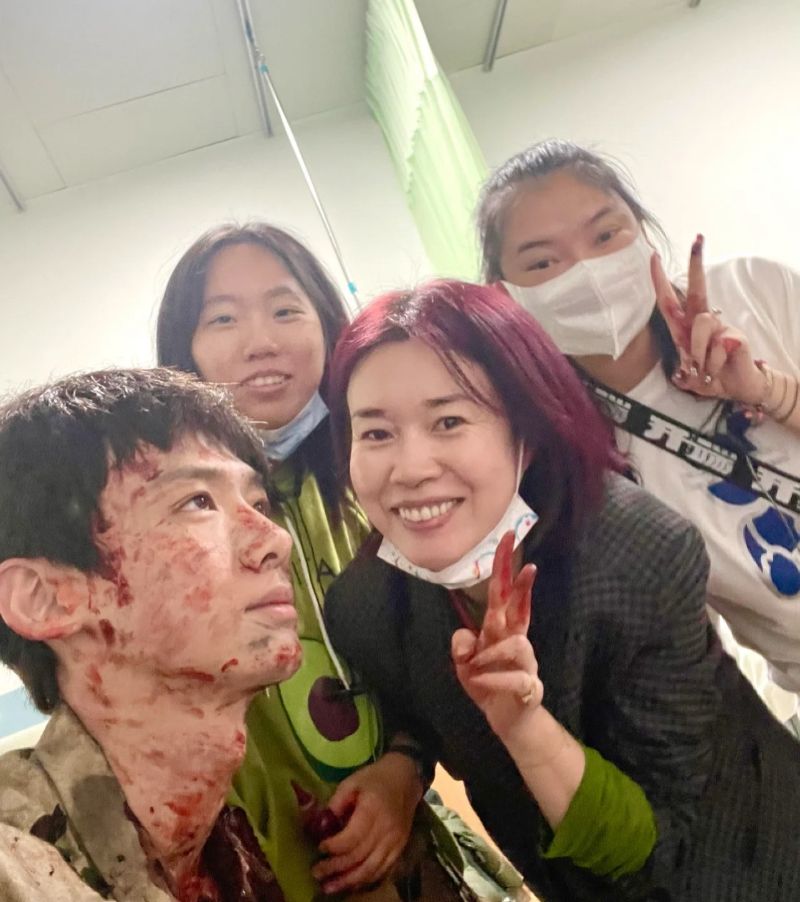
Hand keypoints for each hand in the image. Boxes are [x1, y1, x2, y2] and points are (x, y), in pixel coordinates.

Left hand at [311, 752, 422, 893]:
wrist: (405, 777)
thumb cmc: (375, 778)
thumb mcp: (352, 782)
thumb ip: (336, 803)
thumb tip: (320, 825)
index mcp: (373, 809)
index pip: (352, 837)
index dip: (334, 846)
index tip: (319, 847)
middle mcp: (386, 829)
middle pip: (359, 857)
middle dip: (335, 868)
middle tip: (316, 872)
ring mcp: (395, 841)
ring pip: (370, 869)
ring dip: (348, 881)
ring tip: (329, 887)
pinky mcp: (400, 848)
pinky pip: (382, 870)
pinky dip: (365, 880)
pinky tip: (350, 884)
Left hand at [451, 531, 541, 739]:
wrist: (508, 721)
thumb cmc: (487, 684)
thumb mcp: (464, 664)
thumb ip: (461, 646)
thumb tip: (466, 637)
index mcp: (499, 630)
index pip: (502, 593)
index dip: (504, 567)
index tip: (507, 538)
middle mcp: (515, 640)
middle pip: (520, 608)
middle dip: (523, 587)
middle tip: (528, 565)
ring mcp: (526, 663)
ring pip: (517, 644)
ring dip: (490, 654)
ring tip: (473, 667)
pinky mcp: (529, 687)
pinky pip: (514, 679)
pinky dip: (492, 680)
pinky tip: (478, 683)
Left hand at [651, 235, 765, 404]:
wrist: (737, 388)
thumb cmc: (711, 377)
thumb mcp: (689, 378)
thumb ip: (683, 374)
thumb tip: (682, 373)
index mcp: (684, 328)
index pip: (668, 300)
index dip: (660, 281)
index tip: (654, 257)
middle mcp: (702, 322)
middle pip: (696, 289)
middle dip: (696, 265)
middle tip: (697, 240)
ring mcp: (720, 327)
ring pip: (701, 326)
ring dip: (699, 354)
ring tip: (705, 370)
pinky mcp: (734, 336)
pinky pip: (717, 347)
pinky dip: (713, 365)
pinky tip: (718, 369)